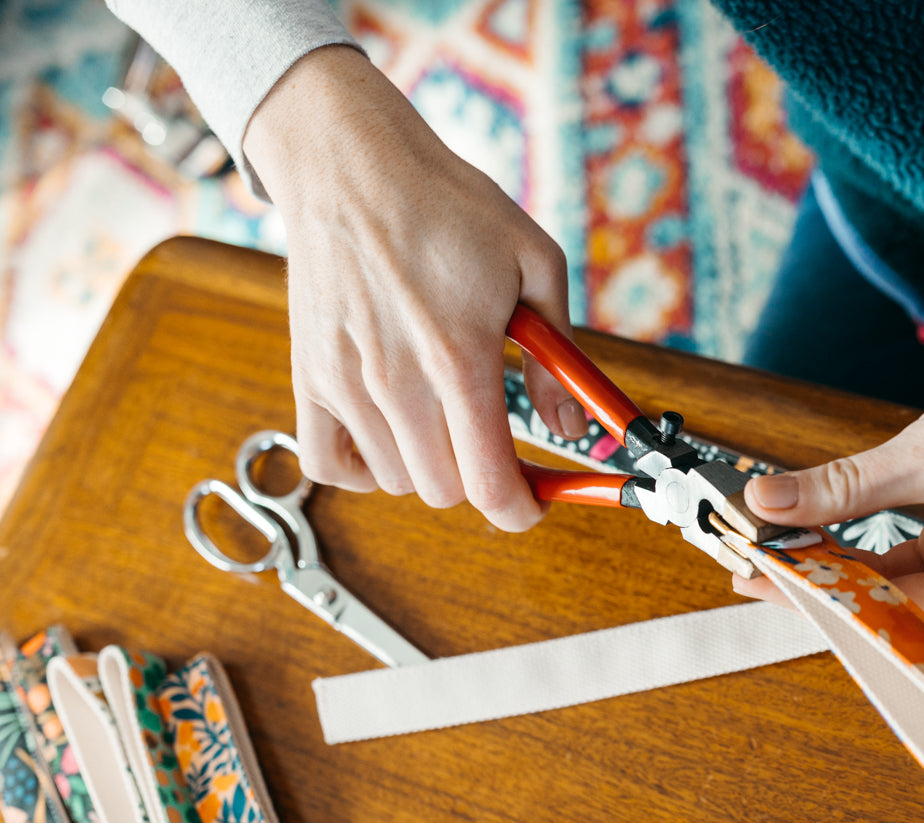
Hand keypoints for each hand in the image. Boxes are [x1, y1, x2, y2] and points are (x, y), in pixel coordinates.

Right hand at [243, 45, 584, 530]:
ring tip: (443, 413)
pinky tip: (392, 433)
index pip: (488, 483)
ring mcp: (345, 384)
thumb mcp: (536, 265)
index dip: (520, 510)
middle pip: (445, 489)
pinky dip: (363, 467)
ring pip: (396, 481)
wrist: (353, 165)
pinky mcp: (309, 377)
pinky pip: (329, 465)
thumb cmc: (448, 207)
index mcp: (460, 358)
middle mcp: (396, 382)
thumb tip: (569, 426)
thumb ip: (558, 357)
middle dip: (480, 476)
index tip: (533, 503)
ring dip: (429, 465)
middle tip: (495, 440)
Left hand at [733, 259, 923, 640]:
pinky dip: (863, 551)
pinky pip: (909, 565)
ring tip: (769, 551)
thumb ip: (843, 488)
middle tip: (748, 567)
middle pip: (893, 612)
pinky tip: (813, 539)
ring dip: (836, 569)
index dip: (820, 600)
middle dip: (822, 587)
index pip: (895, 616)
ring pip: (894, 590)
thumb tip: (765, 506)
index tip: (757, 582)